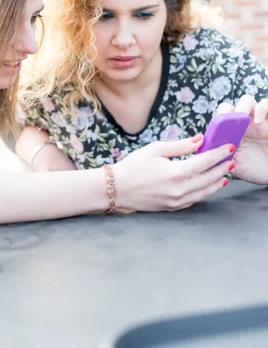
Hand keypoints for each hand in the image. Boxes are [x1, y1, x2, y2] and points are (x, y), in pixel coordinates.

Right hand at [113, 135, 232, 211]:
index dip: (219, 153)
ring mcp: (177, 201)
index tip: (229, 146)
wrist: (117, 189)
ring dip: (217, 181)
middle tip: (230, 158)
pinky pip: (195, 200)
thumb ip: (180, 146)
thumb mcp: (156, 149)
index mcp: (176, 173)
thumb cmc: (133, 166)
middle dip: (222, 167)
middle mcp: (179, 190)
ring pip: (205, 192)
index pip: (206, 162)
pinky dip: (205, 192)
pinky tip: (209, 185)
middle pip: (209, 178)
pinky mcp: (173, 207)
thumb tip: (200, 139)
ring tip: (225, 173)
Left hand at [216, 95, 267, 184]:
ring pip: (246, 100)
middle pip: (228, 107)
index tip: (216, 130)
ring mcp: (257, 120)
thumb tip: (205, 150)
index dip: (215, 121)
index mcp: (230, 133)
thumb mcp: (235, 165)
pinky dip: (262, 108)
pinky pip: (266, 104)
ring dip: (242, 106)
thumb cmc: (254, 169)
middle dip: (225, 111)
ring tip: (243, 117)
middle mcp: (241, 124)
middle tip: (228, 121)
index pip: (218, 119)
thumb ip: (222, 157)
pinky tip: (258, 121)